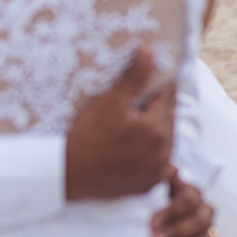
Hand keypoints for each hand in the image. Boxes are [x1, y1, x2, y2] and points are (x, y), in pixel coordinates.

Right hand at [64, 49, 174, 200]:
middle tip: (139, 101)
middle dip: (157, 108)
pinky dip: (151, 155)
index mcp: (157, 128)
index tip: (150, 80)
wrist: (69, 173)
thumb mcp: (110, 102)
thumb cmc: (88, 135)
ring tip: (136, 123)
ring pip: (165, 143)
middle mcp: (164, 152)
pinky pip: (158, 165)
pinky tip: (134, 147)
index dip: (157, 86)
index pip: (166, 98)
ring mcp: (157, 171)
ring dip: (156, 131)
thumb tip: (149, 51)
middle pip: (167, 120)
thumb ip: (134, 77)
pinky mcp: (148, 185)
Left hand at [151, 171, 221, 236]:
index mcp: (191, 192)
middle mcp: (204, 209)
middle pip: (200, 220)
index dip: (171, 212)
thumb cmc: (153, 204)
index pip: (189, 199)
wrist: (157, 227)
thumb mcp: (152, 191)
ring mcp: (211, 229)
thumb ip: (159, 180)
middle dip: (176, 232)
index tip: (151, 224)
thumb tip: (170, 167)